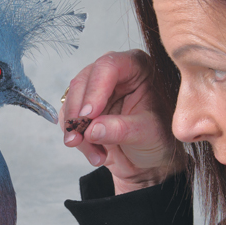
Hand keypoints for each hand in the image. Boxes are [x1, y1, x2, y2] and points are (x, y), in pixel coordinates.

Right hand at [60, 50, 185, 194]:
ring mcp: (95, 89)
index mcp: (137, 67)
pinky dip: (77, 139)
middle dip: (79, 114)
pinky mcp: (82, 107)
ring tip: (97, 155)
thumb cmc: (157, 138)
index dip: (95, 89)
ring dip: (77, 131)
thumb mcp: (146, 134)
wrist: (149, 158)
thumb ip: (120, 129)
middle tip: (80, 138)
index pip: (109, 66)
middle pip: (84, 82)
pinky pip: (68, 120)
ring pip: (72, 101)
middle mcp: (113, 73)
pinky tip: (96, 154)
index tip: (89, 115)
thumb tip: (92, 130)